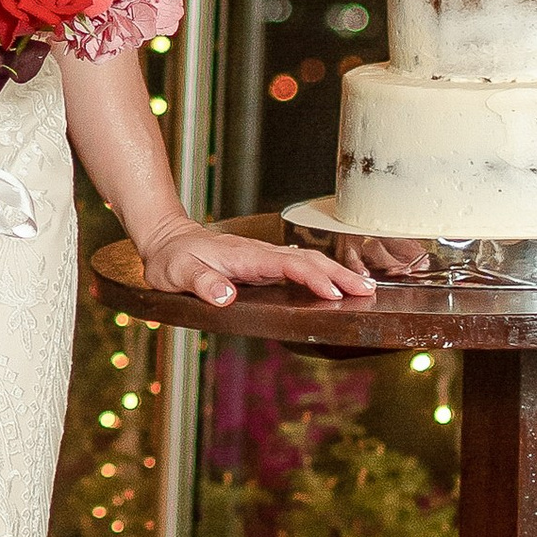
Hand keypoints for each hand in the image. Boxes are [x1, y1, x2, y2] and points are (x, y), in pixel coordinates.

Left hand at [134, 215, 389, 309]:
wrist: (167, 240)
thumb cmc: (172, 259)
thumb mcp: (178, 273)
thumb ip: (202, 283)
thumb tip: (227, 296)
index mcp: (247, 257)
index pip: (289, 265)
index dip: (314, 278)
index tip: (335, 292)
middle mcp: (261, 255)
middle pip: (309, 260)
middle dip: (340, 274)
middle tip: (368, 292)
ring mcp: (264, 259)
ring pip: (308, 262)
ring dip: (337, 273)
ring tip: (365, 289)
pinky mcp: (263, 266)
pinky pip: (299, 268)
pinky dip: (322, 275)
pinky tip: (336, 286)